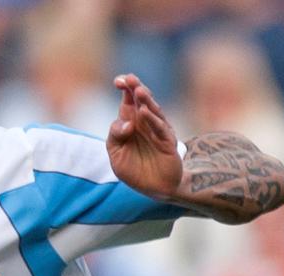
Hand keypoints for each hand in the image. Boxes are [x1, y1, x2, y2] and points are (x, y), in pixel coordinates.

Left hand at [106, 74, 182, 199]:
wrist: (155, 188)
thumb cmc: (134, 169)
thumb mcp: (116, 154)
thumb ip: (115, 137)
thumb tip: (126, 124)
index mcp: (130, 123)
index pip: (127, 102)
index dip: (125, 90)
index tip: (118, 80)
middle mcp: (145, 123)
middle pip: (141, 102)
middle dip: (135, 89)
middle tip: (129, 78)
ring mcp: (157, 131)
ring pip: (152, 111)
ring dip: (145, 101)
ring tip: (138, 91)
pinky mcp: (167, 142)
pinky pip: (160, 128)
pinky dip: (152, 120)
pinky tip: (145, 112)